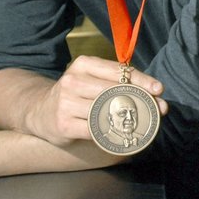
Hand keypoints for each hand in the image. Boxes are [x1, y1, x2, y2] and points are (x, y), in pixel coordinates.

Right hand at [12, 56, 167, 145]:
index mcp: (84, 64)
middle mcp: (73, 81)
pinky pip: (95, 130)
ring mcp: (66, 103)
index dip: (142, 80)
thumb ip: (118, 82)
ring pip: (106, 110)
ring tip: (145, 122)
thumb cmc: (76, 94)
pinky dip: (111, 133)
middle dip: (141, 100)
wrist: (39, 110)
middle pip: (115, 90)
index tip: (159, 89)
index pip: (118, 71)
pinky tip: (122, 134)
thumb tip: (155, 94)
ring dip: (129, 118)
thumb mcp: (92, 79)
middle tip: (159, 109)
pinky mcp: (63, 124)